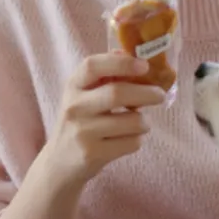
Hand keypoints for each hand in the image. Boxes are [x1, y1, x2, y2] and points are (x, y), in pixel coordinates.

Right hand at [42, 53, 166, 186]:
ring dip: (144, 122)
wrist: (59, 164)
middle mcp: (74, 107)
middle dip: (146, 93)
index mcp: (73, 86)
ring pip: (131, 121)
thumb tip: (130, 53)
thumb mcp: (83, 96)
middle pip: (117, 93)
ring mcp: (82, 132)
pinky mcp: (93, 154)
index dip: (121, 62)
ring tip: (141, 123)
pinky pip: (131, 143)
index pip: (92, 65)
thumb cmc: (79, 123)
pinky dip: (138, 139)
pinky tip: (129, 139)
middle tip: (160, 95)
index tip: (144, 65)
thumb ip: (104, 75)